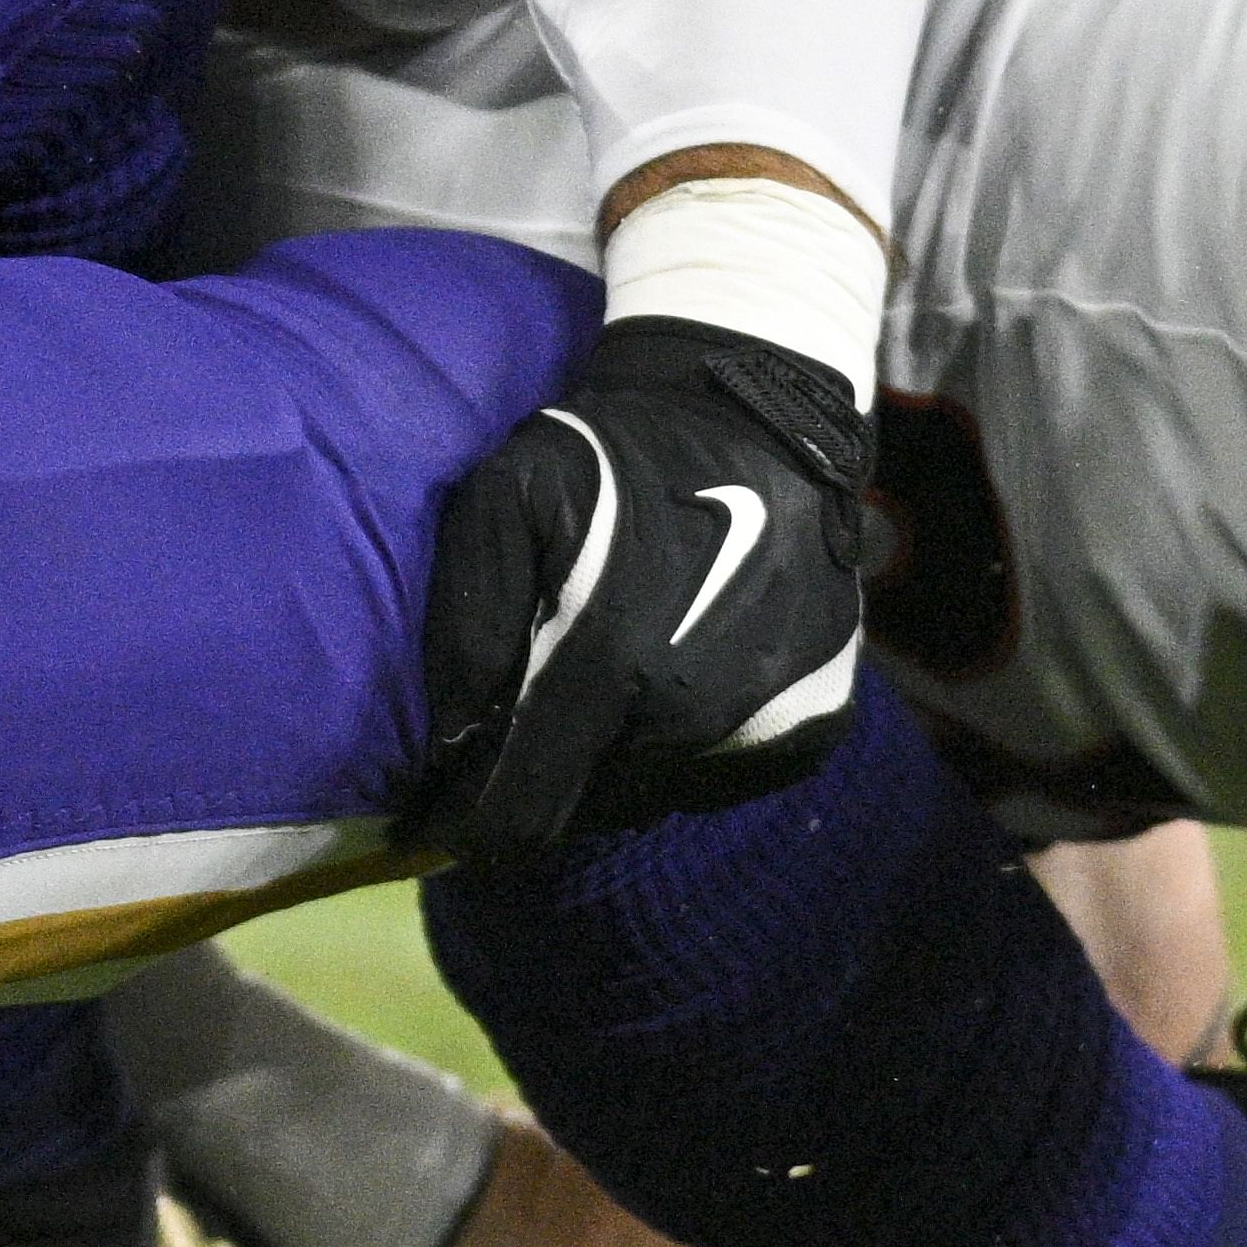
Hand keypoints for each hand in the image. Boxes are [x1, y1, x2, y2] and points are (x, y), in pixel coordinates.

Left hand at [412, 319, 879, 859]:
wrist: (757, 414)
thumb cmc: (611, 456)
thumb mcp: (504, 499)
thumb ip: (464, 623)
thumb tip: (451, 744)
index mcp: (619, 667)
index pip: (522, 813)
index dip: (467, 831)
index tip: (430, 826)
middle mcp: (701, 717)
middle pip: (585, 811)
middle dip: (539, 780)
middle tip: (521, 722)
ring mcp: (770, 727)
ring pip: (652, 796)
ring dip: (611, 764)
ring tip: (599, 687)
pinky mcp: (816, 727)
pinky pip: (718, 779)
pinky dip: (680, 754)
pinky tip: (664, 685)